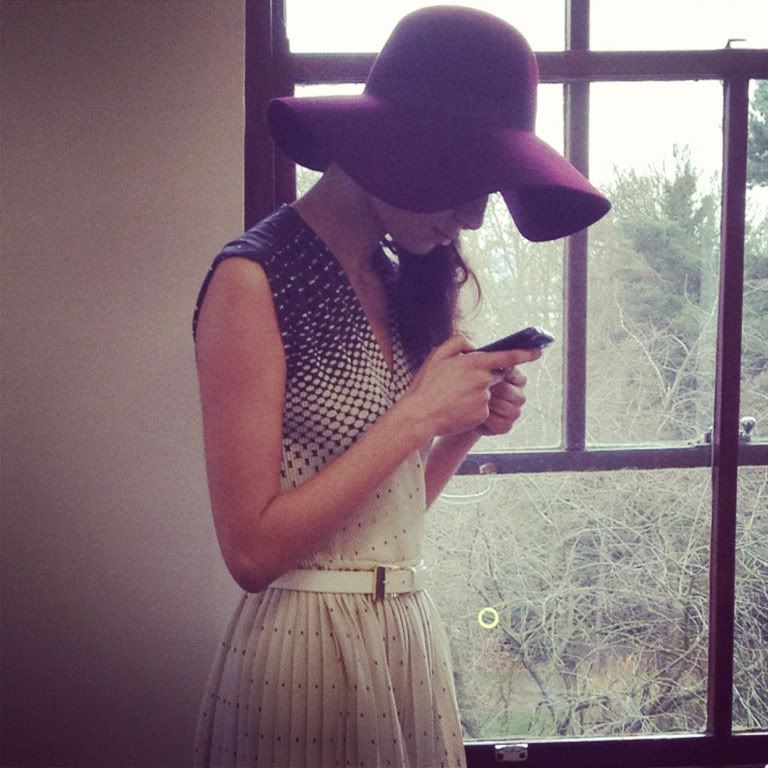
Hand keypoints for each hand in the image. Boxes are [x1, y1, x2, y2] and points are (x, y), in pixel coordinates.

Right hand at [400, 334, 540, 438]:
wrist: (420, 415)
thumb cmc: (426, 385)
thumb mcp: (437, 355)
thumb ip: (458, 342)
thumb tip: (474, 347)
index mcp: (474, 363)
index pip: (506, 357)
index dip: (525, 353)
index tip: (538, 351)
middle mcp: (483, 380)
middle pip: (494, 376)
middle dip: (484, 377)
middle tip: (460, 383)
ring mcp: (484, 399)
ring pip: (487, 393)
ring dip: (474, 394)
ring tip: (452, 398)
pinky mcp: (482, 415)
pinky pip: (482, 409)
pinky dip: (472, 408)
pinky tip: (456, 408)